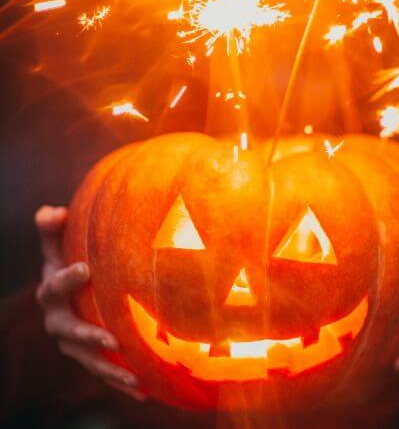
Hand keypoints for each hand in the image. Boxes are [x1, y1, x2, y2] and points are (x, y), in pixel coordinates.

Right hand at [35, 205, 144, 399]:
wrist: (70, 295)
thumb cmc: (68, 264)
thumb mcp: (58, 246)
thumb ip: (53, 229)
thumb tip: (52, 210)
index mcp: (52, 293)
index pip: (54, 287)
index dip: (66, 279)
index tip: (85, 269)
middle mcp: (59, 323)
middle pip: (69, 333)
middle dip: (89, 338)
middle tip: (112, 341)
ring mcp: (74, 344)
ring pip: (88, 361)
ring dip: (109, 371)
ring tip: (132, 377)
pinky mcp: (90, 358)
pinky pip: (104, 373)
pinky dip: (121, 383)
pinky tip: (144, 391)